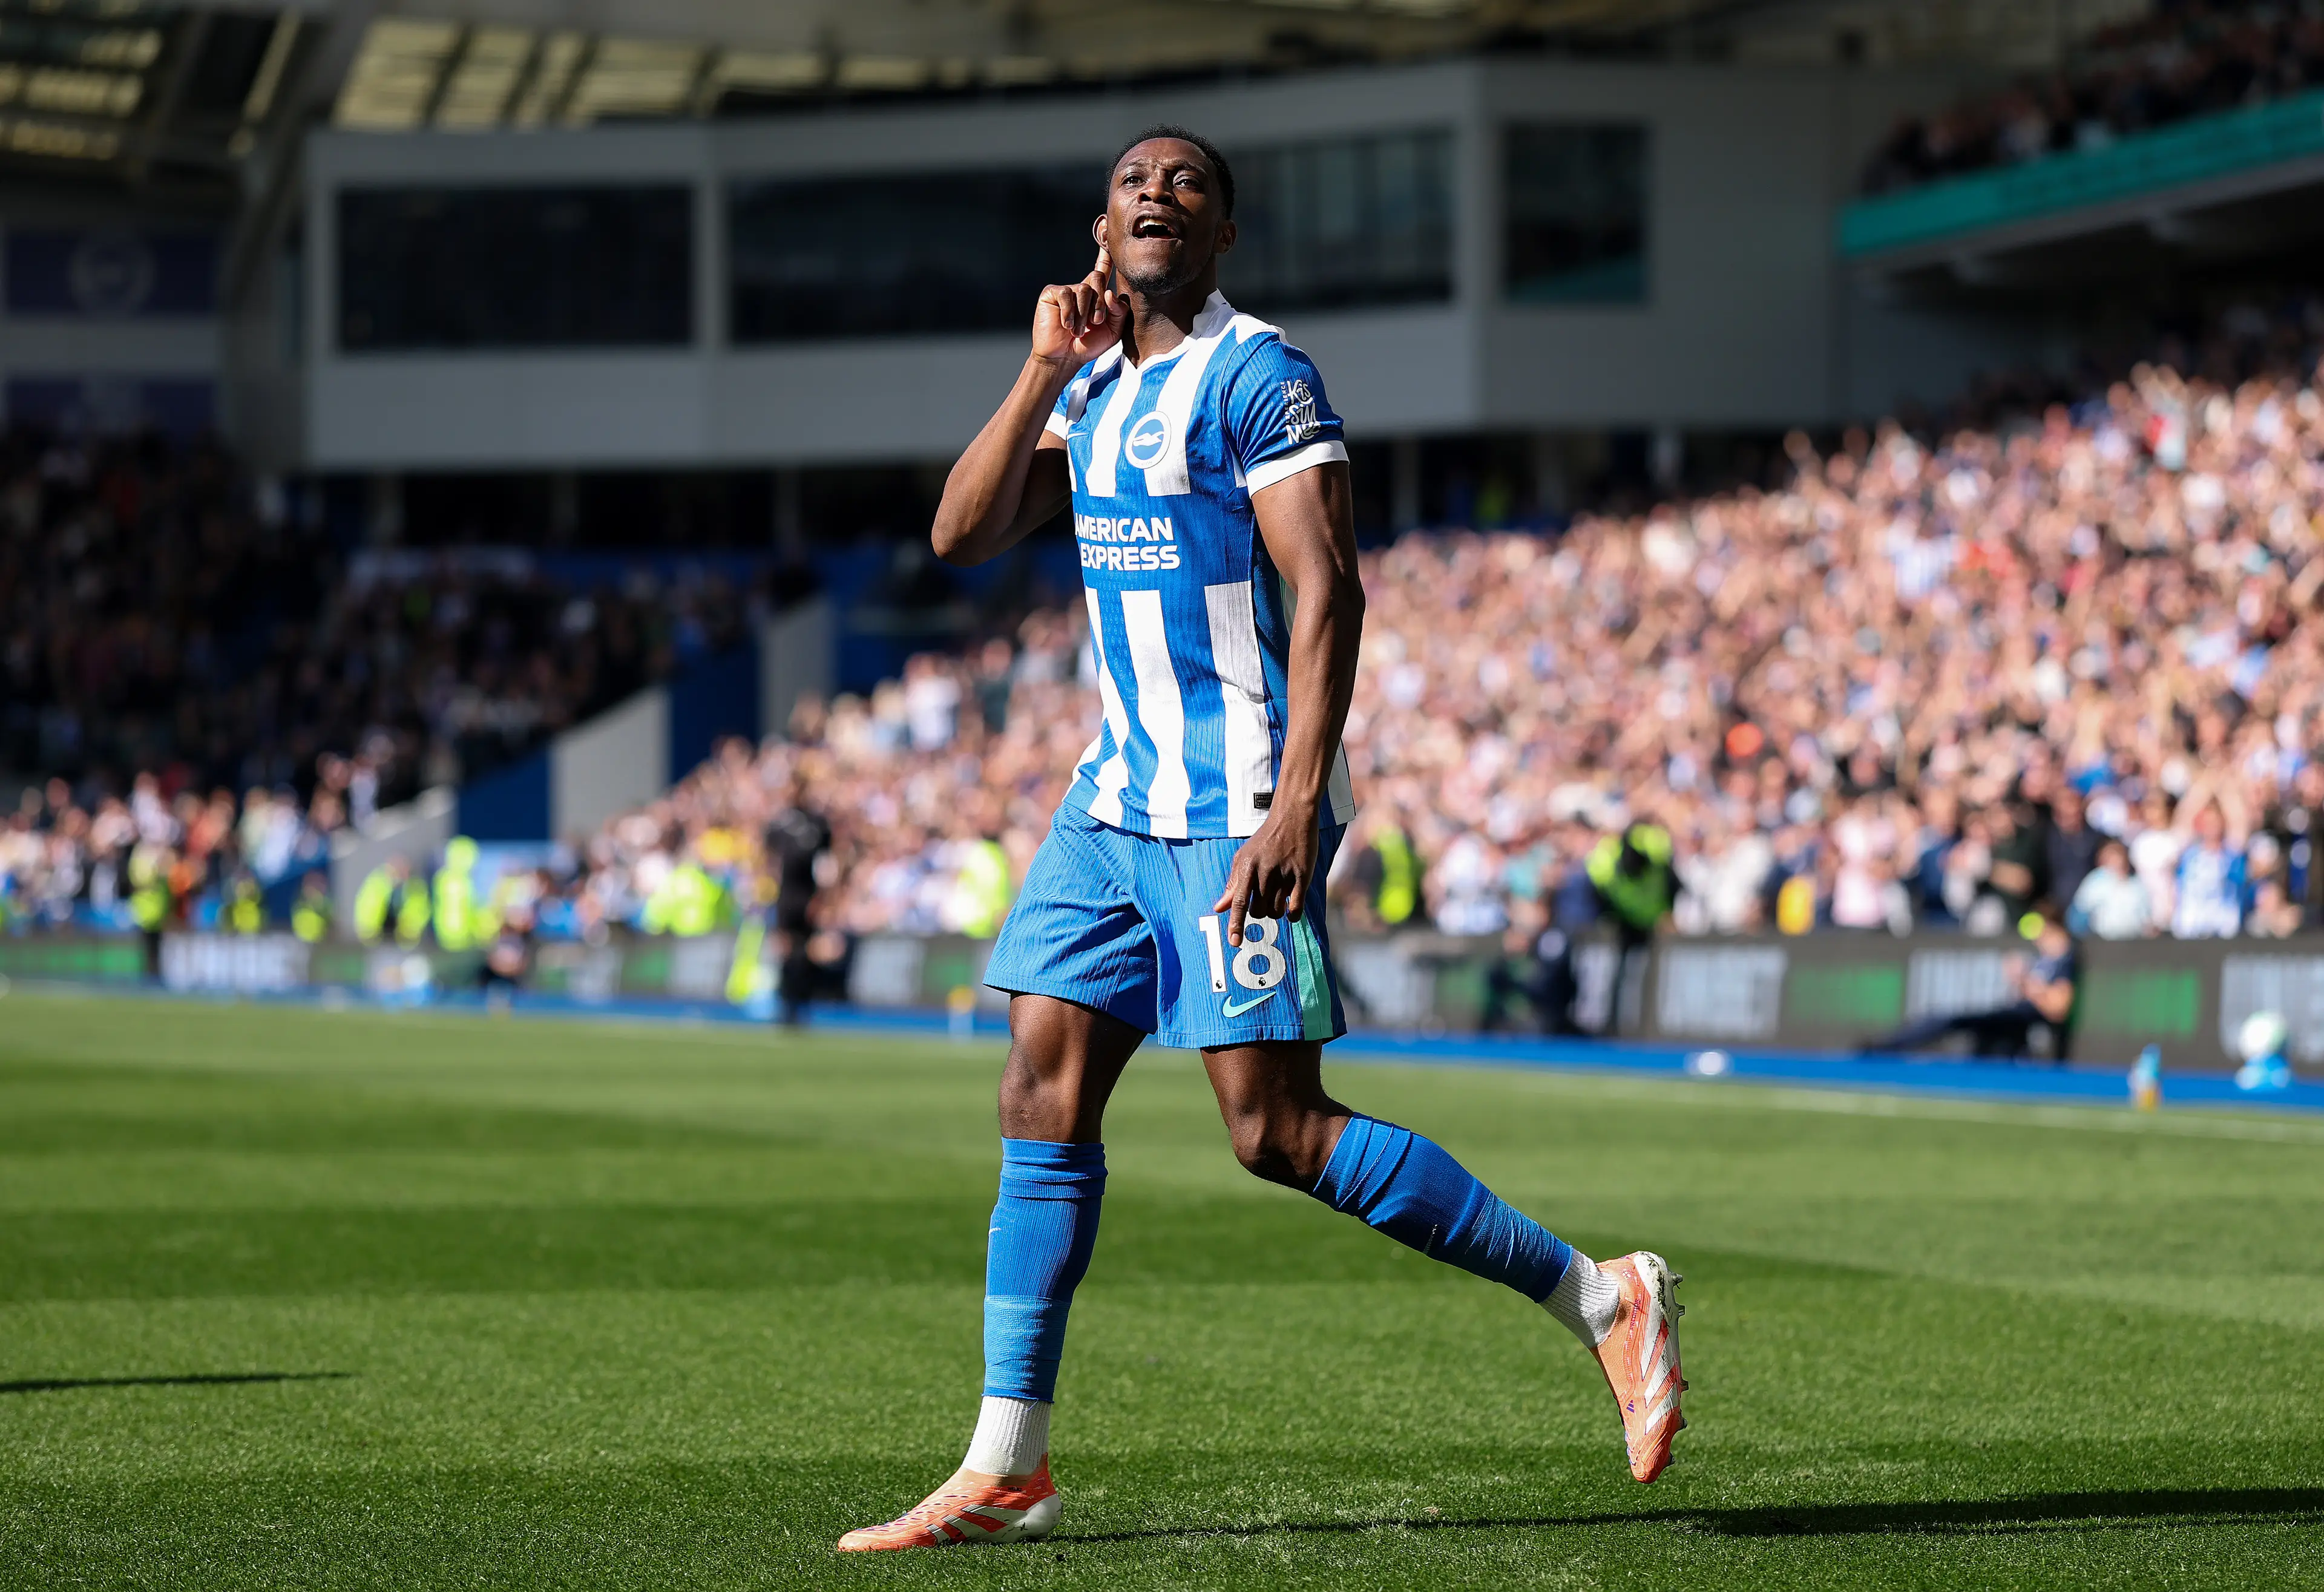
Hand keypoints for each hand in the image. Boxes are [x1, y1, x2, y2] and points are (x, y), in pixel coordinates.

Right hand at [1032, 243, 1125, 368]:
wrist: (1064, 358)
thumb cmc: (1088, 345)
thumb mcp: (1113, 331)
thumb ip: (1119, 312)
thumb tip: (1110, 293)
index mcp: (1097, 295)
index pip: (1103, 269)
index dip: (1105, 252)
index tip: (1106, 228)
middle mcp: (1082, 288)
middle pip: (1097, 279)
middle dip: (1100, 304)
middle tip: (1096, 323)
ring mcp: (1066, 289)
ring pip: (1084, 289)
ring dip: (1084, 314)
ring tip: (1078, 330)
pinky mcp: (1052, 293)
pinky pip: (1067, 294)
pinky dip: (1070, 312)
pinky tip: (1067, 325)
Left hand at [1212, 802, 1320, 946]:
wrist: (1292, 817)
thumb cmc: (1265, 840)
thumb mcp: (1244, 857)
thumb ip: (1233, 884)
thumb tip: (1219, 908)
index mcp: (1247, 867)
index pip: (1239, 902)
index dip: (1235, 924)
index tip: (1234, 942)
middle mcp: (1265, 872)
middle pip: (1259, 911)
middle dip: (1260, 911)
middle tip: (1265, 897)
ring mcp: (1285, 874)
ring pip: (1276, 912)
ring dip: (1276, 911)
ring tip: (1277, 896)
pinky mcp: (1303, 876)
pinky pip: (1295, 908)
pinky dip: (1292, 914)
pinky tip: (1291, 909)